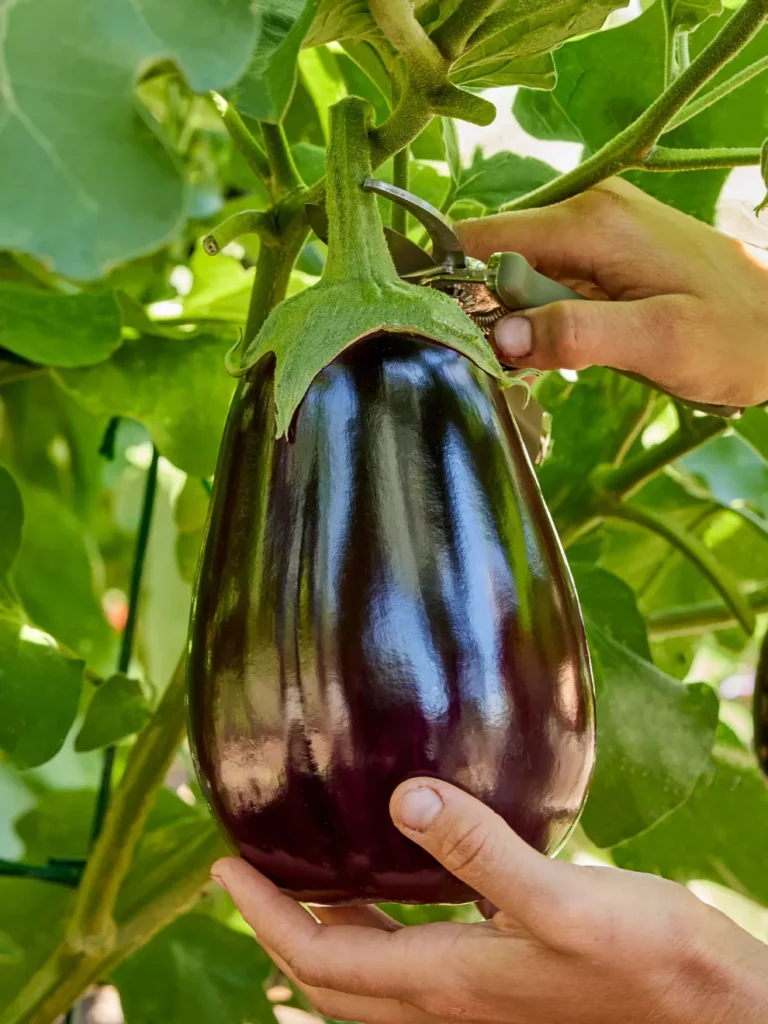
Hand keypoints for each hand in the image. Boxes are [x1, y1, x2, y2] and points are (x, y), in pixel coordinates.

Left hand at [211, 779, 767, 1023]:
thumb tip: (407, 795)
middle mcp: (449, 1001)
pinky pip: (412, 963)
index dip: (263, 916)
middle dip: (276, 927)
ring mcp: (476, 999)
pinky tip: (394, 890)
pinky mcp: (504, 982)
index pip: (321, 959)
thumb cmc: (646, 962)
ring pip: (370, 976)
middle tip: (243, 875)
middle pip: (332, 977)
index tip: (221, 869)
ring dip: (324, 933)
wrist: (710, 1011)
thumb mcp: (563, 901)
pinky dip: (378, 931)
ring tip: (300, 881)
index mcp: (447, 983)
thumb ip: (482, 852)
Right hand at [457, 178, 767, 407]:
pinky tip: (555, 352)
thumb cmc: (737, 334)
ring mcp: (597, 231)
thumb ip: (577, 334)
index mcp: (592, 221)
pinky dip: (539, 319)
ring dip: (514, 323)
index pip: (484, 237)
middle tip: (496, 367)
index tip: (436, 333)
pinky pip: (547, 283)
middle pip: (496, 258)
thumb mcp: (659, 341)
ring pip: (519, 275)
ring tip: (533, 367)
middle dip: (485, 312)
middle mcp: (588, 211)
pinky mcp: (606, 254)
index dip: (449, 282)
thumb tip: (501, 340)